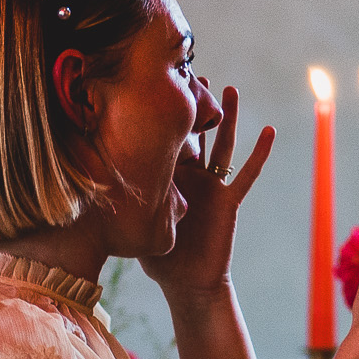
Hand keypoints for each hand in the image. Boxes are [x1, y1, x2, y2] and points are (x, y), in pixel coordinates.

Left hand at [141, 82, 273, 304]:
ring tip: (226, 90)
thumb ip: (123, 204)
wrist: (188, 283)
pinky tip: (268, 131)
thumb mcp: (136, 225)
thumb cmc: (160, 258)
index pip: (165, 140)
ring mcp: (212, 186)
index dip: (164, 118)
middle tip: (192, 75)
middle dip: (194, 106)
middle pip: (194, 134)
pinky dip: (259, 153)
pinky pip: (247, 174)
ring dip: (226, 118)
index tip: (157, 88)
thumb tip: (90, 185)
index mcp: (167, 179)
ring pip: (221, 145)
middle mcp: (190, 177)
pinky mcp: (229, 200)